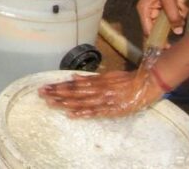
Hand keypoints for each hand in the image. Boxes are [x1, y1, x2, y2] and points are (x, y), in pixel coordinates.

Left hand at [38, 71, 163, 118]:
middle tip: (41, 93)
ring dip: (65, 103)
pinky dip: (83, 113)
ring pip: (81, 102)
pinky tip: (71, 114)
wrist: (147, 85)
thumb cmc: (126, 80)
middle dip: (56, 93)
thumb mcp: (107, 75)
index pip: (73, 84)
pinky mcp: (112, 110)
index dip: (59, 86)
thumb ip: (90, 78)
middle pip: (74, 93)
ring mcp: (105, 101)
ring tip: (50, 102)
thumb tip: (72, 78)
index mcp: (97, 81)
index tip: (45, 86)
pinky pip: (95, 112)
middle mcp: (98, 90)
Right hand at [138, 0, 185, 36]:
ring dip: (178, 14)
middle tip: (180, 14)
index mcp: (144, 11)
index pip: (148, 31)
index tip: (168, 47)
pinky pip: (173, 14)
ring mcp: (156, 10)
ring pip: (169, 20)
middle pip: (161, 26)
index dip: (157, 40)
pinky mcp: (163, 7)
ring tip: (180, 3)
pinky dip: (179, 10)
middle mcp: (148, 12)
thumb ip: (173, 16)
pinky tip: (180, 2)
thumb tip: (178, 32)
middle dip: (173, 21)